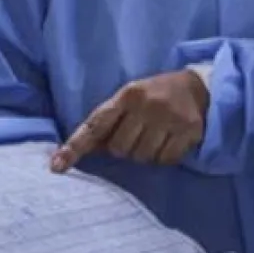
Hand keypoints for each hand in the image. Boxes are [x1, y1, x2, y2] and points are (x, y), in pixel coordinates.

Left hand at [50, 69, 210, 171]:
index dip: (75, 147)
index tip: (56, 167)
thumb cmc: (154, 95)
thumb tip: (78, 152)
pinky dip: (164, 157)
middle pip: (120, 149)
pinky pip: (165, 160)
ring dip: (145, 154)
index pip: (95, 125)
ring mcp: (170, 118)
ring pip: (143, 158)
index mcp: (128, 94)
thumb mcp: (129, 99)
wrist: (197, 85)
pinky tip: (170, 141)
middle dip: (125, 148)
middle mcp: (148, 105)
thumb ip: (106, 122)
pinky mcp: (189, 130)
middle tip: (138, 134)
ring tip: (155, 136)